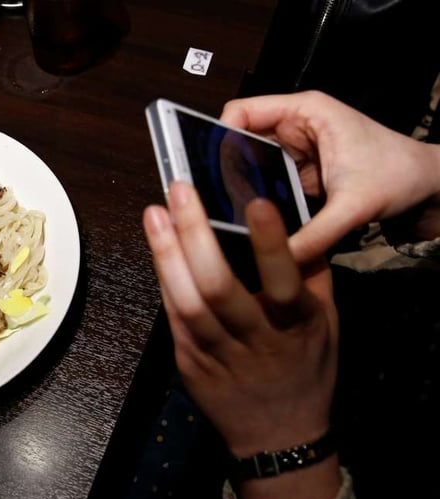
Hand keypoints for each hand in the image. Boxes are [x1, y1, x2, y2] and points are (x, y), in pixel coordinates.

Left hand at [143, 181, 337, 457]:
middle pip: (219, 287)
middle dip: (195, 235)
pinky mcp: (188, 363)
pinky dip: (163, 280)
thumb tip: (304, 223)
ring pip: (186, 302)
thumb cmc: (305, 371)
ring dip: (166, 255)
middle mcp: (255, 340)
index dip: (271, 243)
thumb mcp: (326, 325)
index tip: (256, 202)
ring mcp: (216, 354)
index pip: (284, 281)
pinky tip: (155, 248)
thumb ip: (314, 275)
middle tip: (178, 191)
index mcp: (296, 326)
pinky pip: (173, 317)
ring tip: (153, 214)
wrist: (276, 438)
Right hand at [220, 90, 439, 262]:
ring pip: (248, 166)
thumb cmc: (401, 175)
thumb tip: (278, 262)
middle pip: (238, 141)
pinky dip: (257, 203)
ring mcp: (295, 152)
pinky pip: (264, 186)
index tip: (205, 170)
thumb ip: (314, 235)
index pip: (240, 111)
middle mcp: (294, 128)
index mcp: (304, 112)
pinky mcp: (298, 175)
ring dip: (240, 190)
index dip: (217, 137)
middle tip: (209, 200)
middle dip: (223, 169)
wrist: (430, 189)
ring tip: (227, 215)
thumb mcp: (354, 206)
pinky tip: (251, 223)